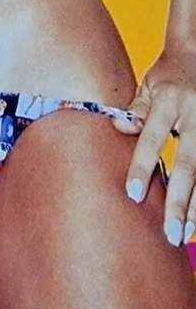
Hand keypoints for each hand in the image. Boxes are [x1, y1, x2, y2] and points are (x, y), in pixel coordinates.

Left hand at [117, 42, 195, 245]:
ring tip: (185, 233)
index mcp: (170, 100)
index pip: (152, 138)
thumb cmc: (169, 75)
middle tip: (168, 233)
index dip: (142, 166)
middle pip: (188, 165)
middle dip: (179, 201)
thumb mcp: (149, 84)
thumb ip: (136, 109)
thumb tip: (119, 128)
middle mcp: (195, 114)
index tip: (132, 195)